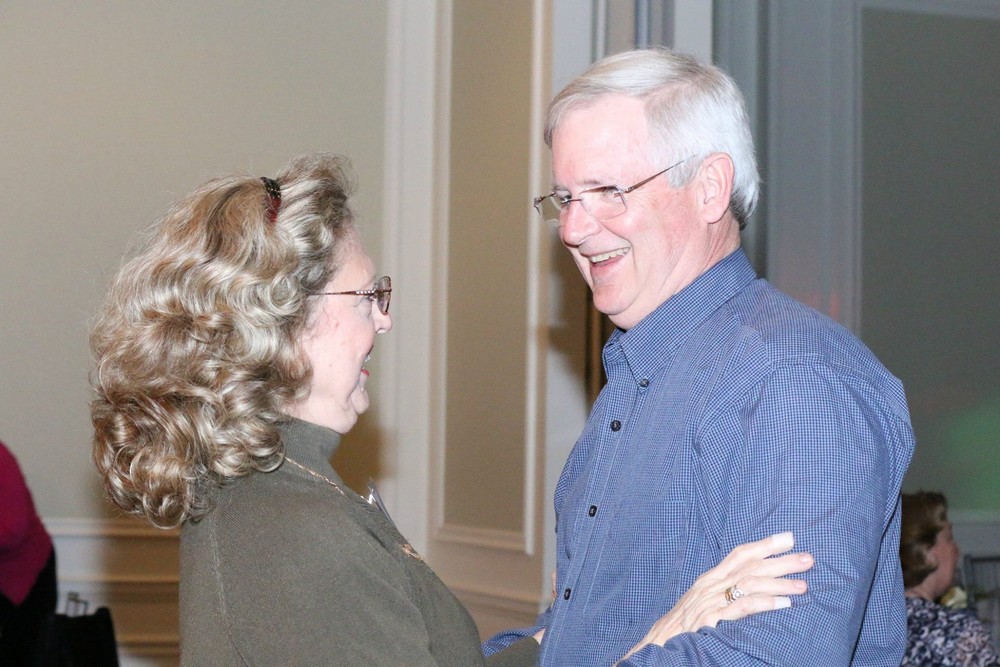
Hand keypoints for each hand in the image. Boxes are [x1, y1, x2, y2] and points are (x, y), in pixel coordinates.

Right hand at [618, 532, 812, 661]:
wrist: (657, 647)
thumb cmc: (680, 629)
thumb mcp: (701, 605)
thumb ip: (722, 595)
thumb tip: (750, 587)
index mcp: (709, 580)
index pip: (739, 555)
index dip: (764, 545)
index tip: (790, 538)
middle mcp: (709, 586)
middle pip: (749, 566)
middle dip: (780, 561)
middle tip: (808, 558)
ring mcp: (709, 602)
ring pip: (749, 584)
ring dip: (778, 583)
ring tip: (803, 585)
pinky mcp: (710, 620)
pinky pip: (741, 607)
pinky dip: (764, 603)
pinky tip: (783, 605)